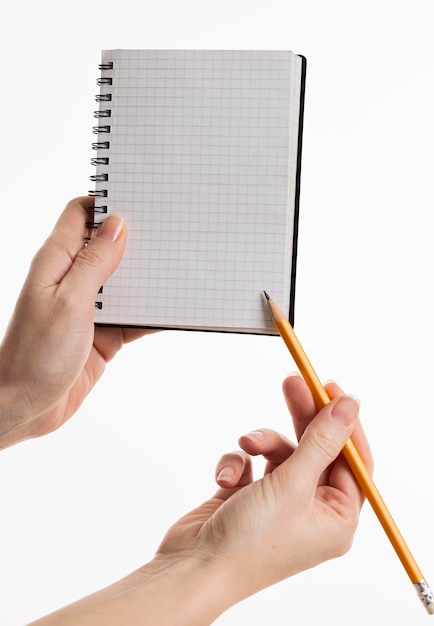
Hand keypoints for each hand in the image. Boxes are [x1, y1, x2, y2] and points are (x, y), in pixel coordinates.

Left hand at [0, 197, 153, 448]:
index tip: (141, 201)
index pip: (80, 214)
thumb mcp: (69, 302)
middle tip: (172, 233)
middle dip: (138, 240)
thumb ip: (94, 263)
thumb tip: (117, 225)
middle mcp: (74, 280)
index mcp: (57, 262)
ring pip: (126, 281)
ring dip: (149, 278)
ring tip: (181, 268)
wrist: (26, 408)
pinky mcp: (104, 333)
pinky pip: (134, 316)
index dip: (107, 203)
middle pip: (109, 246)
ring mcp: (91, 307)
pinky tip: (173, 310)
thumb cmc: (34, 355)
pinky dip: (152, 313)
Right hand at [30, 376, 371, 625]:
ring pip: (280, 452)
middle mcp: (311, 510)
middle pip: (316, 449)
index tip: (331, 387)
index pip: (354, 460)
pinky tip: (226, 478)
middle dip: (302, 417)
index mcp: (335, 517)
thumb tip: (349, 405)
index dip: (344, 422)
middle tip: (293, 381)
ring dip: (262, 442)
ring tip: (247, 444)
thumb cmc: (249, 542)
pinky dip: (237, 463)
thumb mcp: (293, 484)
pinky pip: (252, 463)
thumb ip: (321, 440)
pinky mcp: (248, 497)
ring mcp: (279, 503)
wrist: (193, 567)